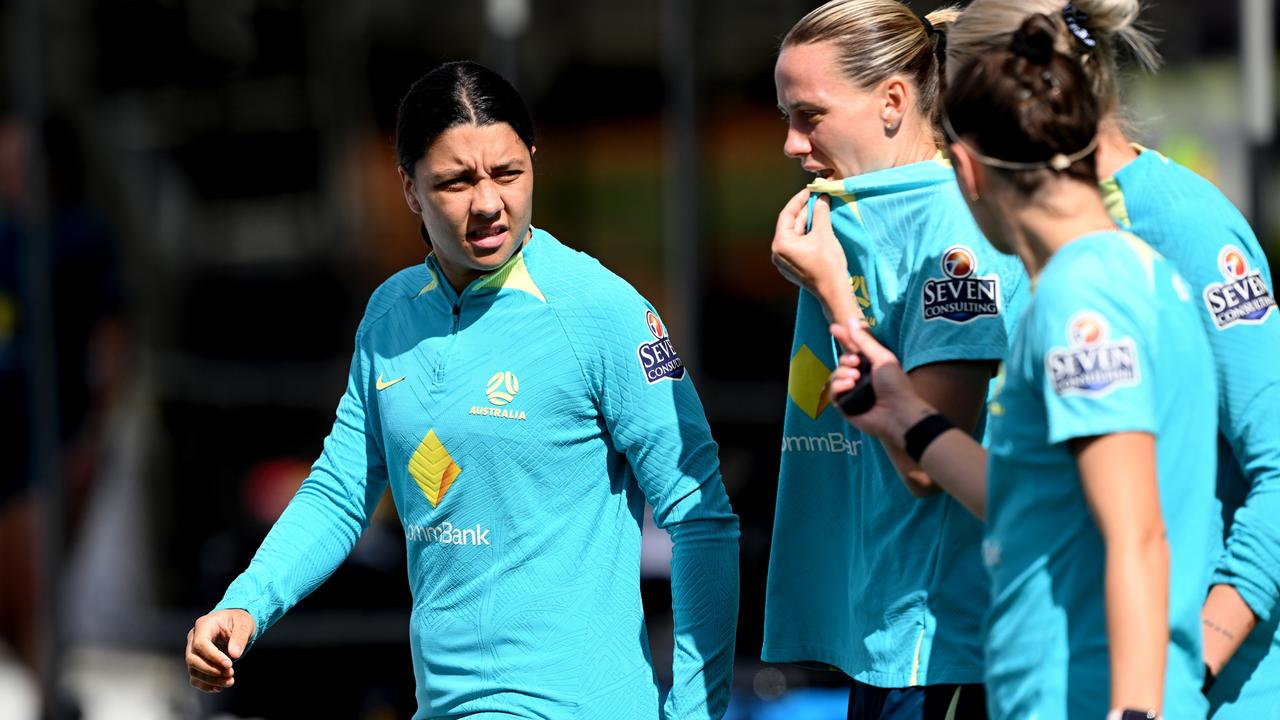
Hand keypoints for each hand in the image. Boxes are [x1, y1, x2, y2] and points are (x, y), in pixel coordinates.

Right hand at [185, 608, 254, 692]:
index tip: (230, 664)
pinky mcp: (197, 662)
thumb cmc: (238, 620)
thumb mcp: (244, 624)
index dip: (213, 657)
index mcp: (203, 625)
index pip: (200, 644)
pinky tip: (219, 687)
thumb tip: (234, 655)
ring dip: (210, 680)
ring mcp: (193, 651)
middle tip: (231, 673)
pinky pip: (195, 677)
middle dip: (212, 670)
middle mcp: (193, 638)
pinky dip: (206, 685)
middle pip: (193, 659)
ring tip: (229, 681)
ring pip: (193, 670)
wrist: (235, 624)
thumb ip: (240, 637)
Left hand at [771, 189, 858, 322]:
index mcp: (781, 244)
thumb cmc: (828, 264)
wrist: (834, 292)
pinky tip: (819, 226)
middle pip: (791, 225)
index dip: (799, 200)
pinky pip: (799, 245)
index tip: (810, 189)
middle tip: (818, 198)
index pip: (787, 215)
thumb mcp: (824, 234)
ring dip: (808, 222)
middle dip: (806, 211)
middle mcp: (778, 253)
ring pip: (796, 235)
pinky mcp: (793, 266)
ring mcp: (785, 261)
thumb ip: (821, 213)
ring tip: (821, 209)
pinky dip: (808, 234)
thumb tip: (821, 198)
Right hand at [829, 319, 932, 447]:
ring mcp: (852, 392)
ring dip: (842, 373)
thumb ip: (864, 340)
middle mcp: (861, 378)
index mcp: (872, 365)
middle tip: (856, 362)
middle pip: (842, 361)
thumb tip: (850, 319)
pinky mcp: (845, 406)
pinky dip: (839, 386)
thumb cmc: (895, 385)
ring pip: (835, 375)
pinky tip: (849, 386)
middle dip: (845, 359)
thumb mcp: (881, 357)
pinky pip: (832, 392)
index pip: (853, 348)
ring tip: (855, 378)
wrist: (897, 412)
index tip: (833, 328)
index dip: (843, 338)